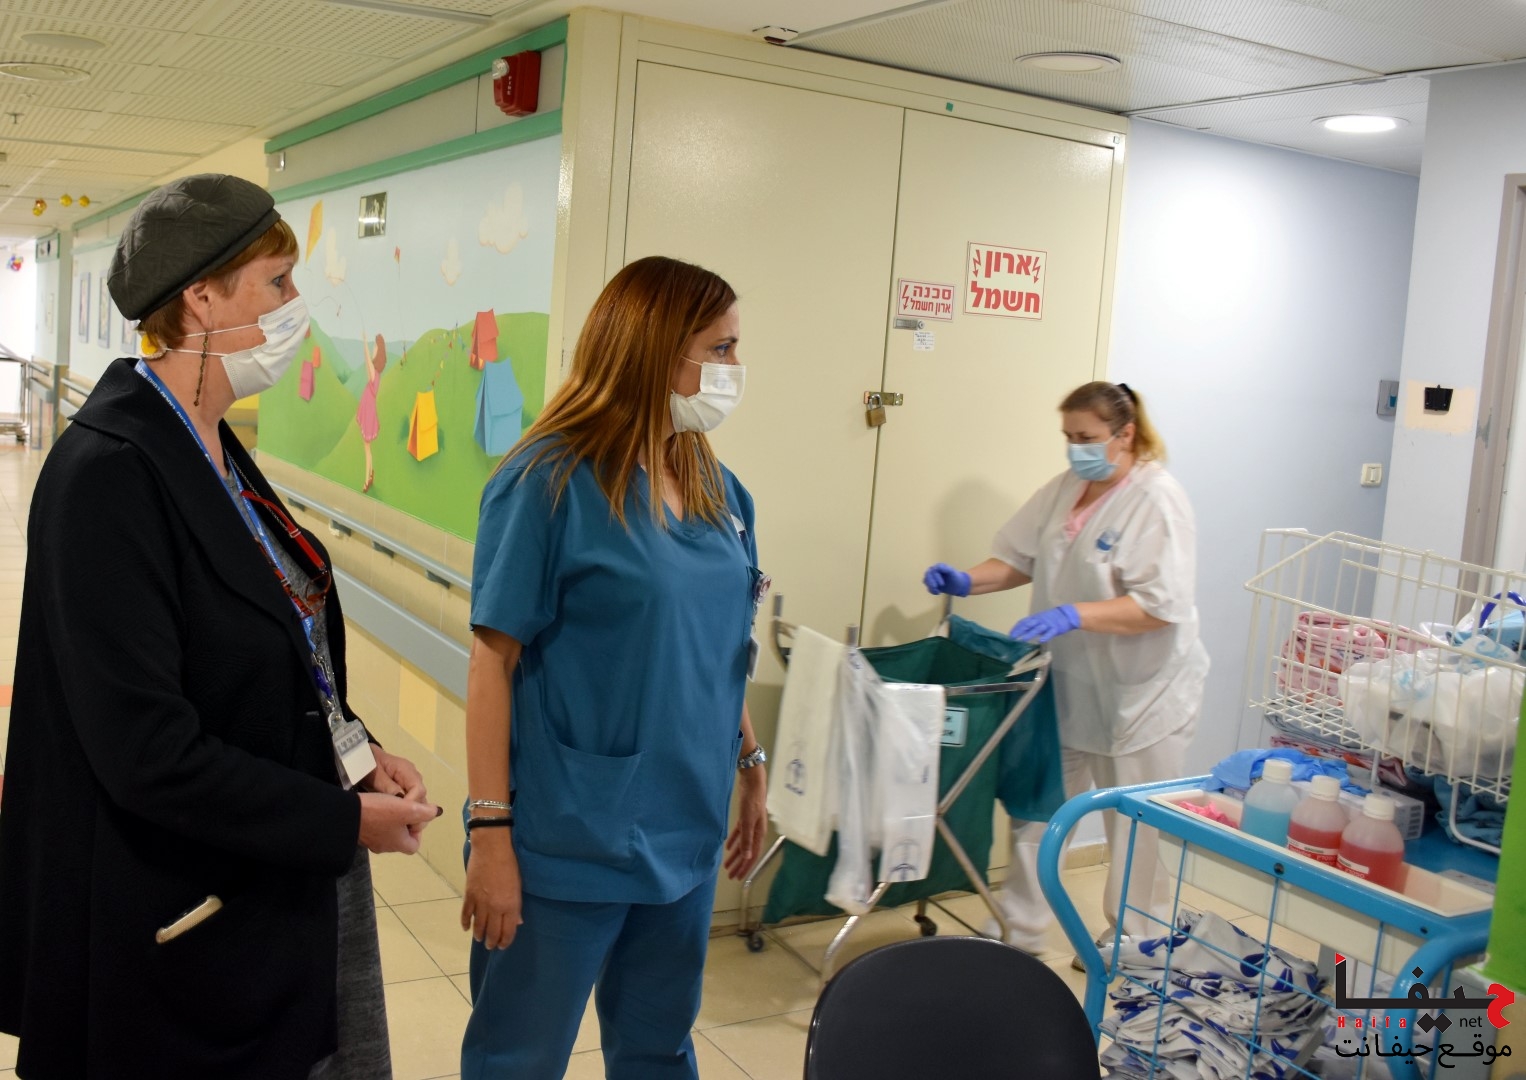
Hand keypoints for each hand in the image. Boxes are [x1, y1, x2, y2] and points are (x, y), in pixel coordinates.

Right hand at [358, 792, 439, 854]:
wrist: (346, 814)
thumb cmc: (379, 812)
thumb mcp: (407, 809)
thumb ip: (425, 812)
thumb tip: (435, 812)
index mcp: (398, 844)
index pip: (414, 845)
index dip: (419, 831)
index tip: (416, 816)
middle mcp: (385, 846)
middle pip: (402, 838)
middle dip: (406, 823)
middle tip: (404, 808)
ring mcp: (371, 841)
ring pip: (388, 832)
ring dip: (393, 820)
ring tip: (391, 805)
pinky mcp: (361, 834)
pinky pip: (376, 828)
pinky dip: (380, 819)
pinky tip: (377, 806)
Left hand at [364, 747, 429, 836]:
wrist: (361, 759)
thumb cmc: (367, 766)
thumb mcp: (375, 776)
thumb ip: (388, 788)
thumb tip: (401, 802)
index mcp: (407, 770)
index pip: (419, 790)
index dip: (412, 804)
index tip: (401, 816)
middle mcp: (413, 777)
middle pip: (421, 797)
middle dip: (415, 812)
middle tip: (403, 826)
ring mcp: (410, 784)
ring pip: (417, 801)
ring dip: (411, 814)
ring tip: (401, 827)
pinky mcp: (405, 790)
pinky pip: (410, 802)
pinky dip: (407, 813)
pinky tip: (399, 822)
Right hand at [461, 829, 522, 949]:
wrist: (492, 847)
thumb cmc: (511, 864)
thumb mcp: (518, 885)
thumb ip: (516, 906)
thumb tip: (518, 922)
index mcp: (511, 905)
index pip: (508, 931)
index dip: (505, 941)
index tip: (503, 946)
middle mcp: (495, 907)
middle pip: (492, 932)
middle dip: (492, 942)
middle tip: (490, 946)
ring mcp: (481, 902)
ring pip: (478, 926)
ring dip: (479, 935)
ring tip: (480, 939)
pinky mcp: (469, 895)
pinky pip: (466, 914)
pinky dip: (465, 923)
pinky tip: (466, 928)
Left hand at [725, 764, 767, 879]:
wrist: (753, 783)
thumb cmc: (752, 801)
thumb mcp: (748, 821)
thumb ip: (747, 838)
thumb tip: (747, 856)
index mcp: (759, 834)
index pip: (752, 856)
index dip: (745, 867)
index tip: (738, 877)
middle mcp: (756, 832)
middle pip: (747, 853)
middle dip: (739, 865)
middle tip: (731, 875)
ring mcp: (751, 825)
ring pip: (743, 845)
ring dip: (735, 855)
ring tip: (727, 865)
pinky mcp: (744, 818)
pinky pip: (739, 834)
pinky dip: (733, 841)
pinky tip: (727, 847)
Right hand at [923, 563, 970, 596]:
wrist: (958, 585)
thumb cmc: (956, 578)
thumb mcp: (952, 573)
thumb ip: (946, 569)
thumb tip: (938, 567)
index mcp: (939, 566)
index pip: (933, 571)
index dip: (936, 578)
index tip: (942, 584)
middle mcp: (933, 570)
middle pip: (927, 575)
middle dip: (931, 582)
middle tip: (936, 588)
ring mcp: (932, 577)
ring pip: (925, 581)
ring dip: (931, 587)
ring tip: (938, 591)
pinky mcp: (932, 584)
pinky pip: (928, 587)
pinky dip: (932, 591)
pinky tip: (938, 593)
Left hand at [1009, 604, 1081, 643]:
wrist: (1067, 614)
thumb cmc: (1053, 617)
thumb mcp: (1041, 618)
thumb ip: (1033, 623)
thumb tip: (1023, 630)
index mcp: (1036, 617)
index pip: (1024, 622)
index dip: (1017, 628)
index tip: (1010, 634)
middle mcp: (1040, 620)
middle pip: (1028, 625)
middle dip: (1020, 631)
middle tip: (1013, 638)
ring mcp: (1048, 624)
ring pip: (1037, 629)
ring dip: (1029, 634)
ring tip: (1023, 639)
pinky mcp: (1056, 628)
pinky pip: (1050, 632)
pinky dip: (1045, 636)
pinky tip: (1041, 640)